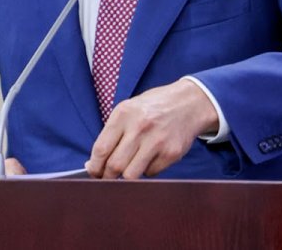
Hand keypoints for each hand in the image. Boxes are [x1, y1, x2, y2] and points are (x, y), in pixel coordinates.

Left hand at [85, 79, 218, 178]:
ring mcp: (157, 141)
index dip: (94, 166)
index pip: (101, 149)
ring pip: (131, 175)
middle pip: (114, 166)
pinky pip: (150, 173)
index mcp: (124, 114)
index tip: (93, 172)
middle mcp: (140, 127)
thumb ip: (111, 134)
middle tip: (107, 177)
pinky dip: (146, 170)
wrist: (188, 103)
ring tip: (127, 169)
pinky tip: (149, 158)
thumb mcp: (128, 110)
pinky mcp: (171, 153)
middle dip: (107, 176)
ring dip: (126, 177)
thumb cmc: (153, 107)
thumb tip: (93, 163)